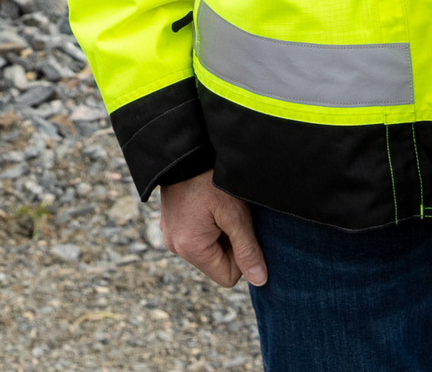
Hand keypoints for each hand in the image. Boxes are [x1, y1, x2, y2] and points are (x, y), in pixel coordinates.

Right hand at [160, 170, 267, 288]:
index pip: (228, 277)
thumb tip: (260, 281)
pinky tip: (208, 205)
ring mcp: (170, 235)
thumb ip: (248, 250)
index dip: (241, 258)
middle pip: (216, 264)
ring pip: (207, 250)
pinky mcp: (170, 224)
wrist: (184, 151)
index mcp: (190, 248)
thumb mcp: (235, 215)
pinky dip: (207, 226)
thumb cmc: (211, 181)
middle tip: (230, 215)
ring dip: (219, 234)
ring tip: (219, 208)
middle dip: (229, 244)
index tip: (240, 229)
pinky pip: (196, 237)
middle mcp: (175, 247)